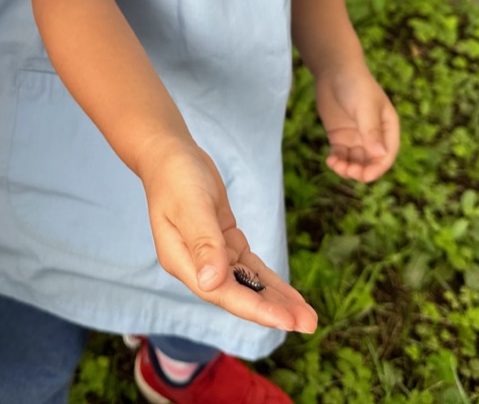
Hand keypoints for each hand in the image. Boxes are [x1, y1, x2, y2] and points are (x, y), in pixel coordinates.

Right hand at [138, 138, 317, 332]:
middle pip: (239, 295)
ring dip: (276, 299)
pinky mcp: (223, 243)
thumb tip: (212, 283)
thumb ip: (203, 244)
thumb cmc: (175, 176)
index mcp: (182, 262)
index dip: (256, 309)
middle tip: (309, 323)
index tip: (287, 321)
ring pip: (248, 284)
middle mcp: (196, 266)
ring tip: (307, 315)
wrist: (169, 154)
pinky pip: (250, 268)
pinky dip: (268, 281)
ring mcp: (211, 256)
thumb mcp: (191, 205)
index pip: (224, 293)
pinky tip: (289, 295)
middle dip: (274, 310)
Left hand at [315, 69, 399, 181]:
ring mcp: (356, 137)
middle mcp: (374, 136)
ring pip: (355, 162)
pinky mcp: (340, 136)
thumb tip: (380, 155)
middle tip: (347, 171)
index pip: (387, 155)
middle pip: (370, 162)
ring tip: (335, 165)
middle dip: (361, 171)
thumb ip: (371, 131)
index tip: (364, 176)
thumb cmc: (356, 85)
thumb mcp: (365, 107)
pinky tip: (330, 160)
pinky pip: (341, 155)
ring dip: (347, 168)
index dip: (377, 169)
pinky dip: (336, 161)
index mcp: (388, 128)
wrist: (334, 70)